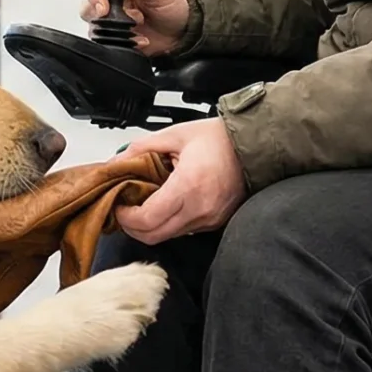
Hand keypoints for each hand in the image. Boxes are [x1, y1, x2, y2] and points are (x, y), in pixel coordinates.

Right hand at [82, 0, 190, 57]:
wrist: (182, 28)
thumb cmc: (171, 4)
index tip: (103, 8)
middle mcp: (110, 0)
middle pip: (87, 7)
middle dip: (104, 18)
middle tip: (128, 20)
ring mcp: (110, 21)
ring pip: (94, 28)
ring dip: (116, 32)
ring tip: (138, 30)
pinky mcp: (114, 38)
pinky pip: (107, 44)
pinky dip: (122, 44)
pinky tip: (140, 40)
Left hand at [115, 119, 245, 243]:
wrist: (254, 146)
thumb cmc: (220, 139)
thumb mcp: (176, 134)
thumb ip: (142, 148)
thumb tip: (117, 161)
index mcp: (188, 186)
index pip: (146, 219)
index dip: (125, 217)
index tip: (119, 207)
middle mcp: (199, 208)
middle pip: (153, 236)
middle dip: (133, 227)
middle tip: (125, 211)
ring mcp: (209, 219)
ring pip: (169, 236)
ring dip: (152, 226)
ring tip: (145, 206)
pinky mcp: (216, 223)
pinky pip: (185, 230)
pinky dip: (170, 223)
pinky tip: (167, 206)